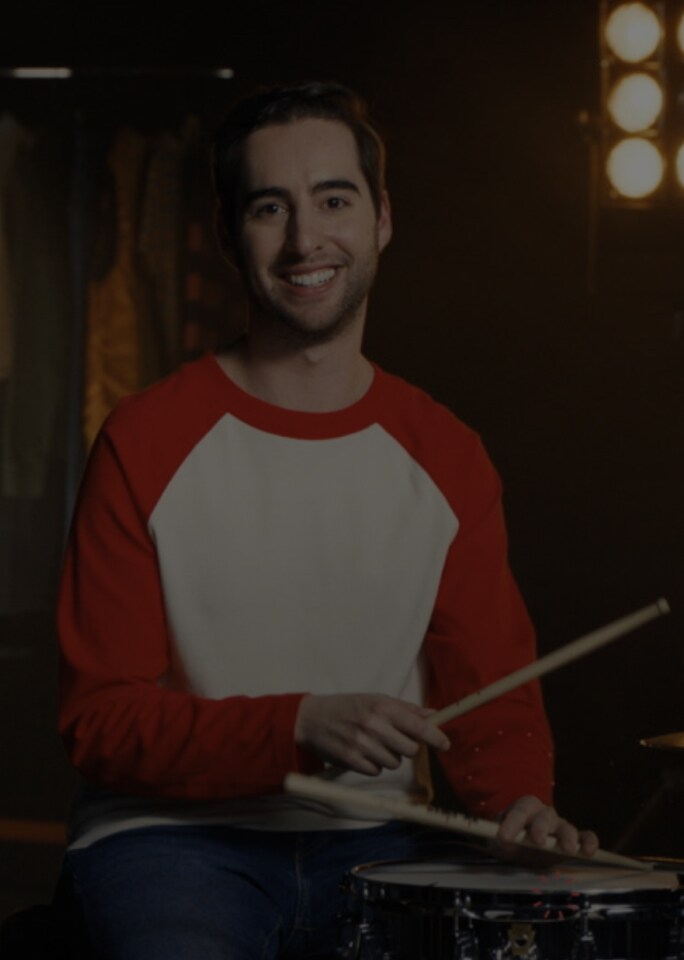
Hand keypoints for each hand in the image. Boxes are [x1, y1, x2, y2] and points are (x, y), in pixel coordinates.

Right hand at [294, 693, 450, 775]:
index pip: (418, 726)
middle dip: (406, 747)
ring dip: (389, 756)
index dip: (436, 737)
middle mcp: (374, 725)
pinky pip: (377, 771)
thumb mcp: (375, 699)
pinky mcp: (352, 760)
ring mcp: (362, 744)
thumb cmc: (347, 706)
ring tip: (373, 744)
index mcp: (382, 706)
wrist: (311, 718)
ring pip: (394, 762)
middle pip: (410, 749)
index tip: (445, 744)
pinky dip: (373, 765)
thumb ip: (405, 708)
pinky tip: (363, 752)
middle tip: (394, 739)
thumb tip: (433, 714)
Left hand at [497, 795, 598, 855]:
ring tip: (568, 849)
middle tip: (537, 841)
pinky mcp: (575, 841)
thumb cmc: (511, 839)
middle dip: (541, 828)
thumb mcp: (500, 838)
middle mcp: (545, 814)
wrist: (522, 849)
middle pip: (545, 817)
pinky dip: (589, 842)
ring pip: (567, 828)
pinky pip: (586, 837)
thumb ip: (501, 838)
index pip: (521, 810)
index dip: (513, 822)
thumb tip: (504, 840)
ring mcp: (562, 826)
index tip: (504, 837)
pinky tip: (589, 851)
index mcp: (526, 807)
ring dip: (568, 837)